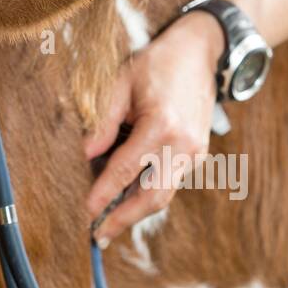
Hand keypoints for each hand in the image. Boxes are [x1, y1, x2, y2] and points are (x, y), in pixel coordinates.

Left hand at [83, 12, 223, 244]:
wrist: (201, 53)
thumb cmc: (157, 63)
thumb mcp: (121, 83)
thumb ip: (103, 121)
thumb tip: (85, 155)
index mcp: (162, 125)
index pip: (125, 170)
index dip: (103, 193)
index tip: (86, 211)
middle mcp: (183, 144)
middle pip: (152, 197)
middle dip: (124, 219)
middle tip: (98, 234)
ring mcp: (196, 152)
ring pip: (164, 195)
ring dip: (137, 212)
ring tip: (110, 223)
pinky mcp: (199, 154)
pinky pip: (171, 182)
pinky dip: (149, 194)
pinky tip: (128, 200)